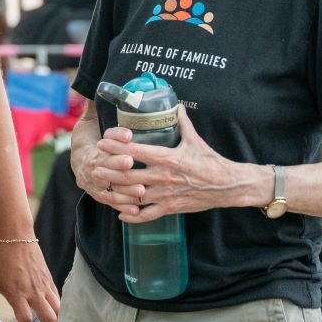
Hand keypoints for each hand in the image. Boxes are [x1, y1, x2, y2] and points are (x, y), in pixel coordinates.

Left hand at [0, 241, 58, 321]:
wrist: (16, 237)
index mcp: (17, 293)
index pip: (24, 321)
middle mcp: (33, 292)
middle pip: (49, 320)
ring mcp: (43, 285)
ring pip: (57, 310)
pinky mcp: (49, 279)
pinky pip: (56, 299)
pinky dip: (53, 309)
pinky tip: (43, 310)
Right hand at [72, 129, 138, 209]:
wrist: (81, 159)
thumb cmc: (101, 143)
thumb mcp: (105, 134)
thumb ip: (117, 133)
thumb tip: (128, 135)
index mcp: (93, 156)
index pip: (103, 158)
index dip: (116, 159)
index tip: (130, 159)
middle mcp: (93, 173)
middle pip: (108, 176)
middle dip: (123, 178)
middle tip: (139, 179)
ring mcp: (95, 187)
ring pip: (110, 193)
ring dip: (126, 195)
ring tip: (141, 193)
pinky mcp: (100, 197)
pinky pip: (111, 204)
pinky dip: (123, 208)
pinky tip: (136, 211)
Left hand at [87, 107, 255, 222]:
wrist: (226, 185)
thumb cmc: (210, 161)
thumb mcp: (195, 139)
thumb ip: (182, 122)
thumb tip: (177, 105)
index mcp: (167, 158)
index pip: (135, 152)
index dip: (116, 147)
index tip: (102, 143)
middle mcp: (163, 177)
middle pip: (129, 176)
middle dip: (110, 172)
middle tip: (95, 168)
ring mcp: (165, 194)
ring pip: (134, 197)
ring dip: (117, 193)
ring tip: (103, 189)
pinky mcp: (170, 208)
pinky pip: (147, 215)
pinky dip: (133, 216)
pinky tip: (122, 213)